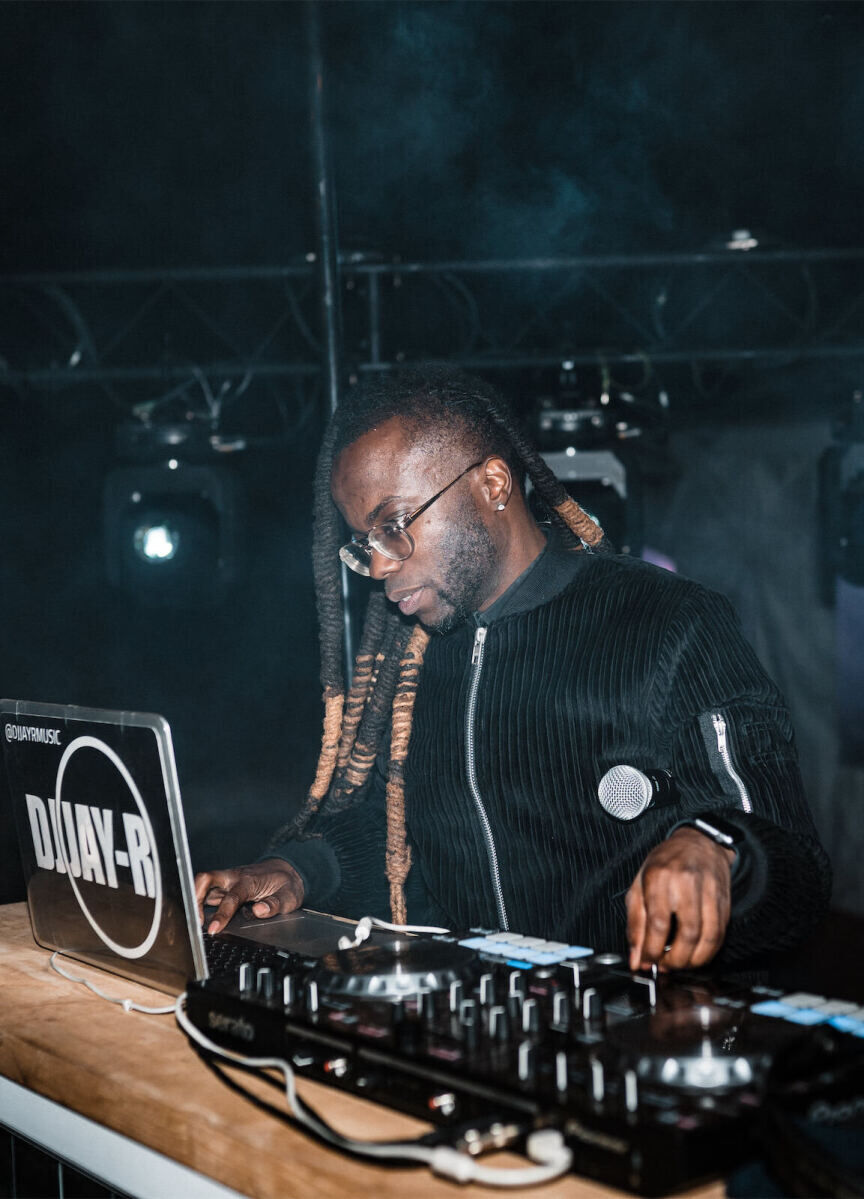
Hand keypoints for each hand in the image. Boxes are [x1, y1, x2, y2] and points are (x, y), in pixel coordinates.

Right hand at [194, 858, 304, 934]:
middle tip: (196, 920)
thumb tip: (259, 911)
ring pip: (204, 885)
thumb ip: (275, 904)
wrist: (287, 869)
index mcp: (249, 881)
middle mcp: (234, 877)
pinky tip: (203, 918)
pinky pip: (208, 892)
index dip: (221, 914)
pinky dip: (201, 903)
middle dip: (195, 897)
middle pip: (206, 879)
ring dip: (195, 901)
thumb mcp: (289, 897)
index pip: (231, 897)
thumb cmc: (286, 884)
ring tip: (197, 923)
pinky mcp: (225, 886)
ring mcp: (228, 881)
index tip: (214, 929)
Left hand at [625, 828, 734, 971]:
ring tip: (679, 963)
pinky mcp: (724, 901)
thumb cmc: (665, 863)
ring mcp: (709, 892)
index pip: (658, 923)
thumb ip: (635, 923)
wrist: (699, 842)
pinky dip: (708, 952)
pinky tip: (695, 955)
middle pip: (687, 934)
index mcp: (659, 877)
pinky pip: (720, 934)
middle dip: (675, 960)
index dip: (652, 950)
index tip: (645, 962)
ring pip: (708, 937)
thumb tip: (635, 957)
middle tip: (663, 966)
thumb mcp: (639, 885)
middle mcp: (686, 883)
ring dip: (693, 960)